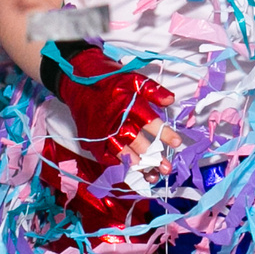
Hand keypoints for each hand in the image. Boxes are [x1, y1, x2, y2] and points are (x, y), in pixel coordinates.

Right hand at [40, 41, 174, 172]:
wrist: (77, 81)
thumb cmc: (108, 80)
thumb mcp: (133, 79)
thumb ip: (153, 91)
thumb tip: (170, 100)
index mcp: (128, 104)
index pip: (151, 123)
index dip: (165, 134)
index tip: (178, 143)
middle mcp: (115, 121)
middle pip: (138, 143)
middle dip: (154, 157)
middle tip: (166, 168)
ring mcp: (102, 132)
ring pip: (122, 153)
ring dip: (137, 165)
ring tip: (150, 174)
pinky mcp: (91, 139)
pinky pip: (104, 156)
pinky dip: (116, 164)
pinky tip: (128, 169)